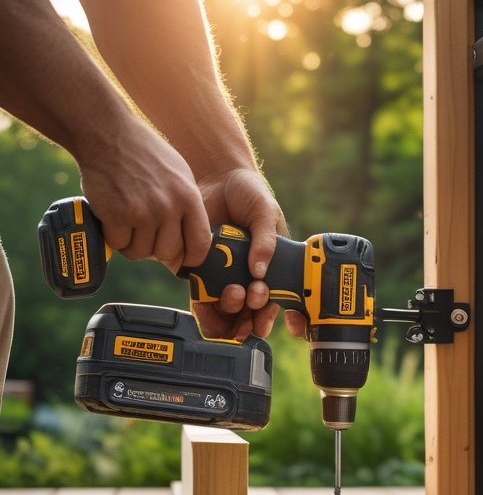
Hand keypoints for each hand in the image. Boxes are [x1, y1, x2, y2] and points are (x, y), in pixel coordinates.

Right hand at [79, 115, 210, 270]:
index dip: (192, 257)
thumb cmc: (145, 154)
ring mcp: (141, 213)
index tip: (183, 259)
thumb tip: (190, 242)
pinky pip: (118, 244)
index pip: (200, 244)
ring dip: (133, 244)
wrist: (108, 134)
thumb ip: (187, 206)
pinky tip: (113, 220)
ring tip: (129, 224)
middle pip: (169, 253)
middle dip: (157, 249)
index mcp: (189, 197)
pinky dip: (114, 237)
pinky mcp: (115, 216)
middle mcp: (168, 207)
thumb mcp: (180, 174)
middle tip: (147, 235)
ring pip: (141, 252)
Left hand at [195, 167, 297, 339]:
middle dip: (249, 318)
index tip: (266, 313)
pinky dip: (204, 309)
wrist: (215, 176)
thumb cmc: (248, 193)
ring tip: (233, 295)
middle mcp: (245, 277)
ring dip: (228, 315)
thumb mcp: (266, 214)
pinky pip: (200, 298)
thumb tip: (260, 273)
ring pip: (223, 312)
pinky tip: (209, 304)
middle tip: (250, 298)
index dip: (269, 316)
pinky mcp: (197, 272)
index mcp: (268, 268)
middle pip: (247, 314)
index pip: (272, 302)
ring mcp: (221, 277)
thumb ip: (266, 242)